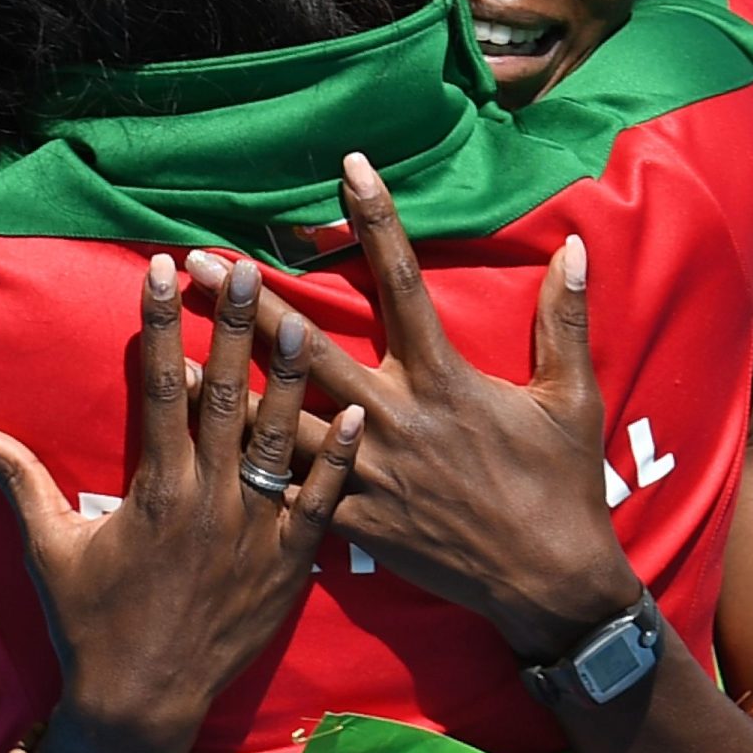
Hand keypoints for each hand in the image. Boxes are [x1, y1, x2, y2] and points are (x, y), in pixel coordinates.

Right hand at [0, 253, 363, 752]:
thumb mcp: (48, 548)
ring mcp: (254, 530)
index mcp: (155, 487)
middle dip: (234, 327)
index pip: (156, 385)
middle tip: (245, 269)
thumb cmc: (91, 623)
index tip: (161, 268)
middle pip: (225, 396)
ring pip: (280, 438)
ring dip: (293, 377)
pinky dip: (339, 460)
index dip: (160, 322)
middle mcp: (209, 499)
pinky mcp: (289, 562)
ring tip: (307, 320)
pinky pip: (321, 503)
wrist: (142, 703)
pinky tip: (358, 415)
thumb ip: (16, 480)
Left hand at [185, 154, 638, 663]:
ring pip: (282, 421)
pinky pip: (290, 491)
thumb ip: (565, 321)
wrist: (548, 584)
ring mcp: (368, 474)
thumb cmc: (563, 485)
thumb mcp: (573, 397)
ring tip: (175, 355)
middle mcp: (395, 420)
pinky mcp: (354, 524)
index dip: (377, 218)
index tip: (350, 168)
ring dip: (227, 385)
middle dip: (253, 302)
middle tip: (203, 263)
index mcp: (444, 380)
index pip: (402, 280)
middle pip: (310, 348)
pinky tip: (201, 449)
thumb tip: (577, 249)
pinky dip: (247, 467)